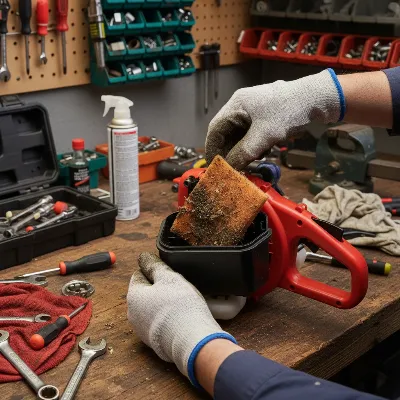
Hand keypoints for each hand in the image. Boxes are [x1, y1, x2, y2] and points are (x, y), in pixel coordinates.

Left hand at [127, 253, 235, 385]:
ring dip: (164, 303)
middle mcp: (132, 314)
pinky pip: (159, 322)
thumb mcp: (169, 278)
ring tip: (181, 303)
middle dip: (160, 288)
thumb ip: (154, 266)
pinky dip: (168, 318)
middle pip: (145, 293)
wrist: (191, 340)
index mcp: (133, 295)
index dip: (155, 272)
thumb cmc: (179, 305)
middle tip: (177, 288)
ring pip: (152, 308)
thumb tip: (143, 257)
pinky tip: (181, 317)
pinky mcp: (154, 342)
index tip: (169, 274)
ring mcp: (142, 330)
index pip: (139, 275)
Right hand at [205, 69, 343, 169]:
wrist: (318, 99)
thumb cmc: (288, 112)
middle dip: (229, 151)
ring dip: (242, 149)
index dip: (213, 149)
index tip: (215, 166)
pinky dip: (253, 145)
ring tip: (251, 160)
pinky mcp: (264, 115)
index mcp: (236, 105)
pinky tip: (262, 151)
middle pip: (226, 132)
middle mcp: (241, 106)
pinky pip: (251, 133)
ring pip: (239, 134)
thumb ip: (244, 153)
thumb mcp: (264, 136)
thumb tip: (229, 169)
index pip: (215, 129)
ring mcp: (253, 110)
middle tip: (234, 168)